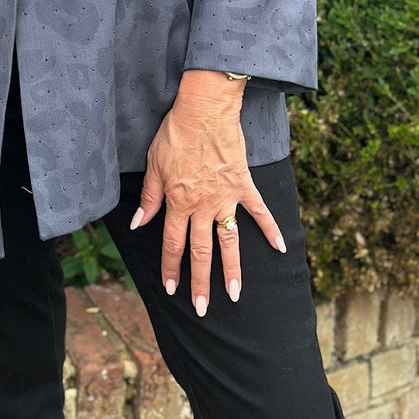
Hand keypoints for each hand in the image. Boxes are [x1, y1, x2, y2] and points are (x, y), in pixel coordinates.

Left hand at [129, 71, 284, 314]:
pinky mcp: (243, 185)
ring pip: (229, 241)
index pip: (172, 243)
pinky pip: (259, 211)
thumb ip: (150, 197)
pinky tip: (280, 249)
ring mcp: (225, 197)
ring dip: (232, 269)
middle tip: (202, 309)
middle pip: (201, 251)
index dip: (171, 268)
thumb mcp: (153, 164)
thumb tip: (138, 223)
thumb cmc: (175, 133)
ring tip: (235, 294)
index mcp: (178, 201)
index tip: (172, 289)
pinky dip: (270, 229)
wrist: (204, 109)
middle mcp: (202, 205)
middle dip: (200, 282)